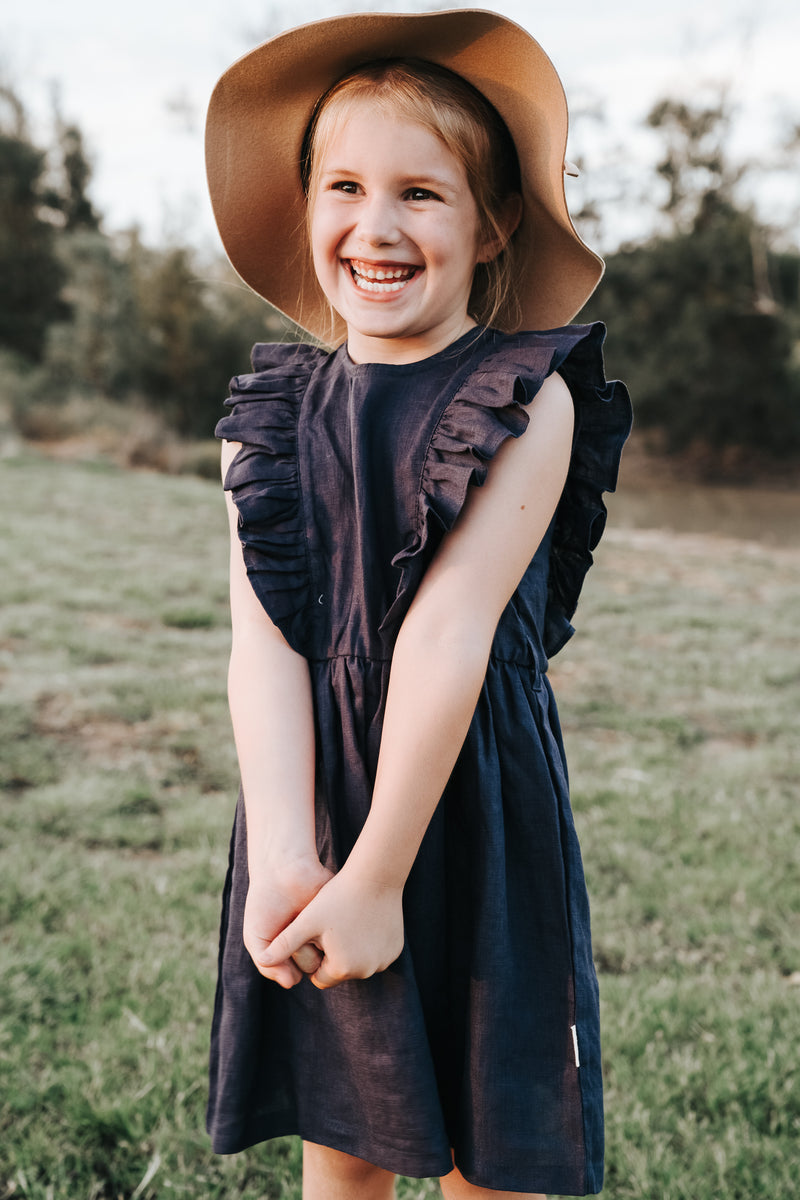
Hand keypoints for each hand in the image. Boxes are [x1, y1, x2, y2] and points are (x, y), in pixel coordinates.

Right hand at [243, 853, 332, 987]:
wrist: (282, 870)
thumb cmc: (265, 903)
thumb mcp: (257, 938)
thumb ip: (267, 965)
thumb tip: (292, 984)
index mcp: (293, 952)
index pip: (292, 975)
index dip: (282, 964)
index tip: (273, 944)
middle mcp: (312, 944)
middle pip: (311, 966)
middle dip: (298, 951)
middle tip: (288, 927)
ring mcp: (327, 931)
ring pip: (325, 952)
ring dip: (311, 940)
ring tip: (299, 917)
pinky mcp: (339, 919)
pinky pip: (336, 935)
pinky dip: (323, 926)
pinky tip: (310, 911)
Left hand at [259, 865, 404, 989]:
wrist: (376, 877)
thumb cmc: (338, 897)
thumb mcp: (308, 921)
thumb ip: (284, 944)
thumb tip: (263, 961)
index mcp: (341, 969)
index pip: (319, 976)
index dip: (313, 956)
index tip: (316, 934)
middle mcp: (366, 971)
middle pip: (339, 970)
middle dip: (332, 954)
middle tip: (331, 926)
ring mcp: (384, 961)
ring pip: (358, 961)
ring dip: (350, 949)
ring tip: (347, 921)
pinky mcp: (395, 949)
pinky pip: (375, 952)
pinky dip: (368, 942)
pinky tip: (363, 920)